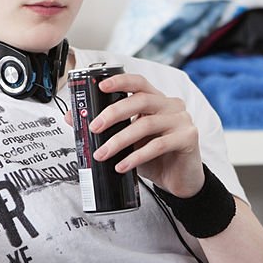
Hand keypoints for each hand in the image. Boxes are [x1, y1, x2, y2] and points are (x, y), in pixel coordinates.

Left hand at [66, 73, 203, 197]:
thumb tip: (74, 118)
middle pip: (141, 100)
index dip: (120, 81)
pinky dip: (136, 156)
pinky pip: (158, 145)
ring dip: (119, 140)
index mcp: (157, 100)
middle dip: (113, 113)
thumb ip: (108, 129)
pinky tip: (122, 166)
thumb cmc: (156, 158)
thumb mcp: (129, 142)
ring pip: (146, 124)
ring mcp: (182, 120)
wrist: (181, 181)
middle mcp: (171, 105)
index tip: (100, 86)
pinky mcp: (189, 138)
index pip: (139, 82)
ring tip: (102, 154)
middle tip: (94, 127)